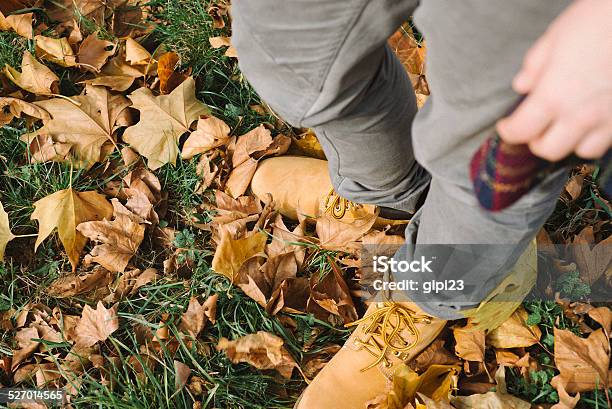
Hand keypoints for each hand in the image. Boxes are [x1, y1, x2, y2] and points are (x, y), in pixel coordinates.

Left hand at [496, 0, 611, 160]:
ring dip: (570, 141)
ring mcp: (608, 119)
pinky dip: (597, 136)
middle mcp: (581, 115)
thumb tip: (523, 85)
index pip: (521, 131)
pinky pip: (609, 141)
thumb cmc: (600, 19)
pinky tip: (593, 120)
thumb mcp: (555, 37)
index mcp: (554, 96)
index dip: (509, 131)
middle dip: (537, 140)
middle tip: (535, 126)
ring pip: (582, 151)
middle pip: (549, 150)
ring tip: (567, 123)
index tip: (506, 126)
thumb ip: (535, 66)